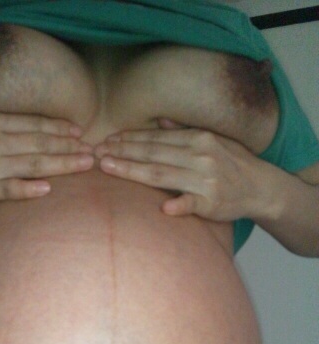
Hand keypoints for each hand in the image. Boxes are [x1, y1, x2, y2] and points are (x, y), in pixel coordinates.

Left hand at [95, 119, 268, 221]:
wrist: (260, 187)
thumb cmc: (233, 163)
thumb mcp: (214, 140)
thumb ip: (186, 132)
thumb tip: (162, 122)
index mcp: (198, 139)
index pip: (156, 139)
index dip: (129, 140)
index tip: (107, 141)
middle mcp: (199, 156)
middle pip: (153, 154)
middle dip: (122, 152)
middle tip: (96, 153)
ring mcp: (205, 180)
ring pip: (162, 175)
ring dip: (133, 171)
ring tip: (108, 168)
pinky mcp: (212, 203)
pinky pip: (192, 204)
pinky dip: (179, 205)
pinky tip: (164, 208)